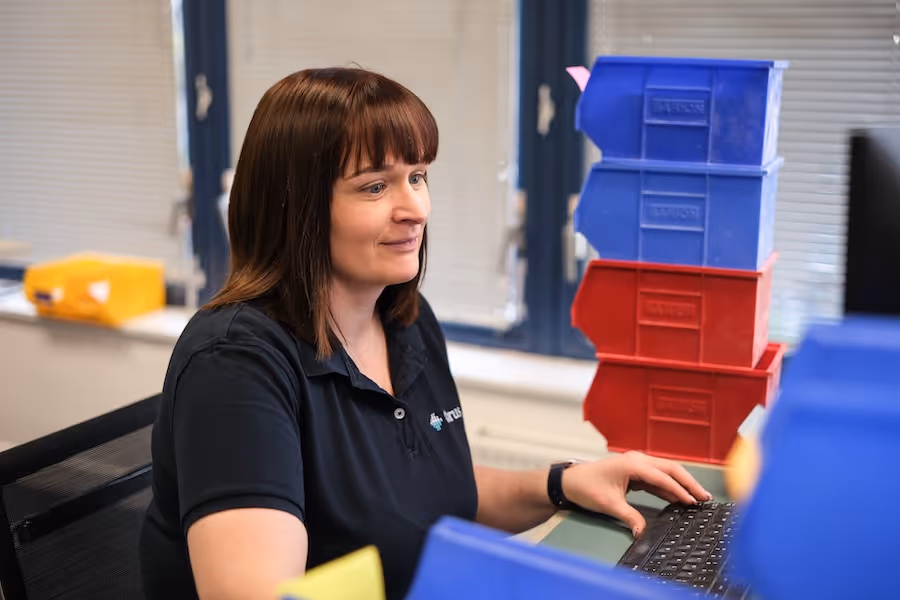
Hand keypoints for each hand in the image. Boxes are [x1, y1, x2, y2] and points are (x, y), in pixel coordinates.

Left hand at [561, 451, 712, 536]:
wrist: (571, 481)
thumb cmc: (586, 487)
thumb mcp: (608, 504)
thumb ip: (629, 517)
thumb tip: (642, 532)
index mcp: (632, 464)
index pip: (662, 476)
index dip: (679, 489)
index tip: (693, 502)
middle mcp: (638, 460)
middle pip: (670, 469)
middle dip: (688, 483)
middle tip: (705, 498)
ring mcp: (637, 464)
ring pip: (666, 472)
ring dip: (682, 484)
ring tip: (698, 498)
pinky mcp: (636, 472)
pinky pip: (658, 478)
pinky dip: (670, 487)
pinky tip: (680, 498)